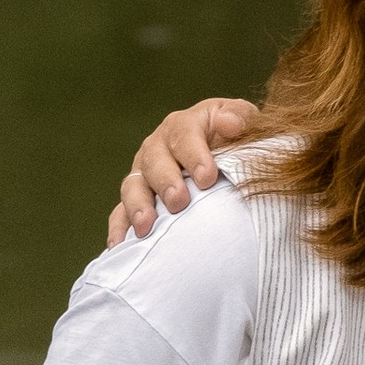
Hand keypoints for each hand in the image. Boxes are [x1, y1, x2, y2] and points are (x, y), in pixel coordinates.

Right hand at [108, 96, 260, 246]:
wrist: (228, 159)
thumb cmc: (238, 139)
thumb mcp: (244, 122)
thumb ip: (240, 117)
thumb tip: (229, 123)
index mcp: (184, 126)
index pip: (184, 135)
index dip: (194, 155)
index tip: (207, 177)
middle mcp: (158, 147)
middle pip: (155, 161)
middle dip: (165, 182)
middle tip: (178, 201)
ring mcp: (145, 174)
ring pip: (134, 186)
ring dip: (138, 206)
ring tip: (145, 225)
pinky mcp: (137, 199)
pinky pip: (121, 213)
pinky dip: (120, 228)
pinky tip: (121, 247)